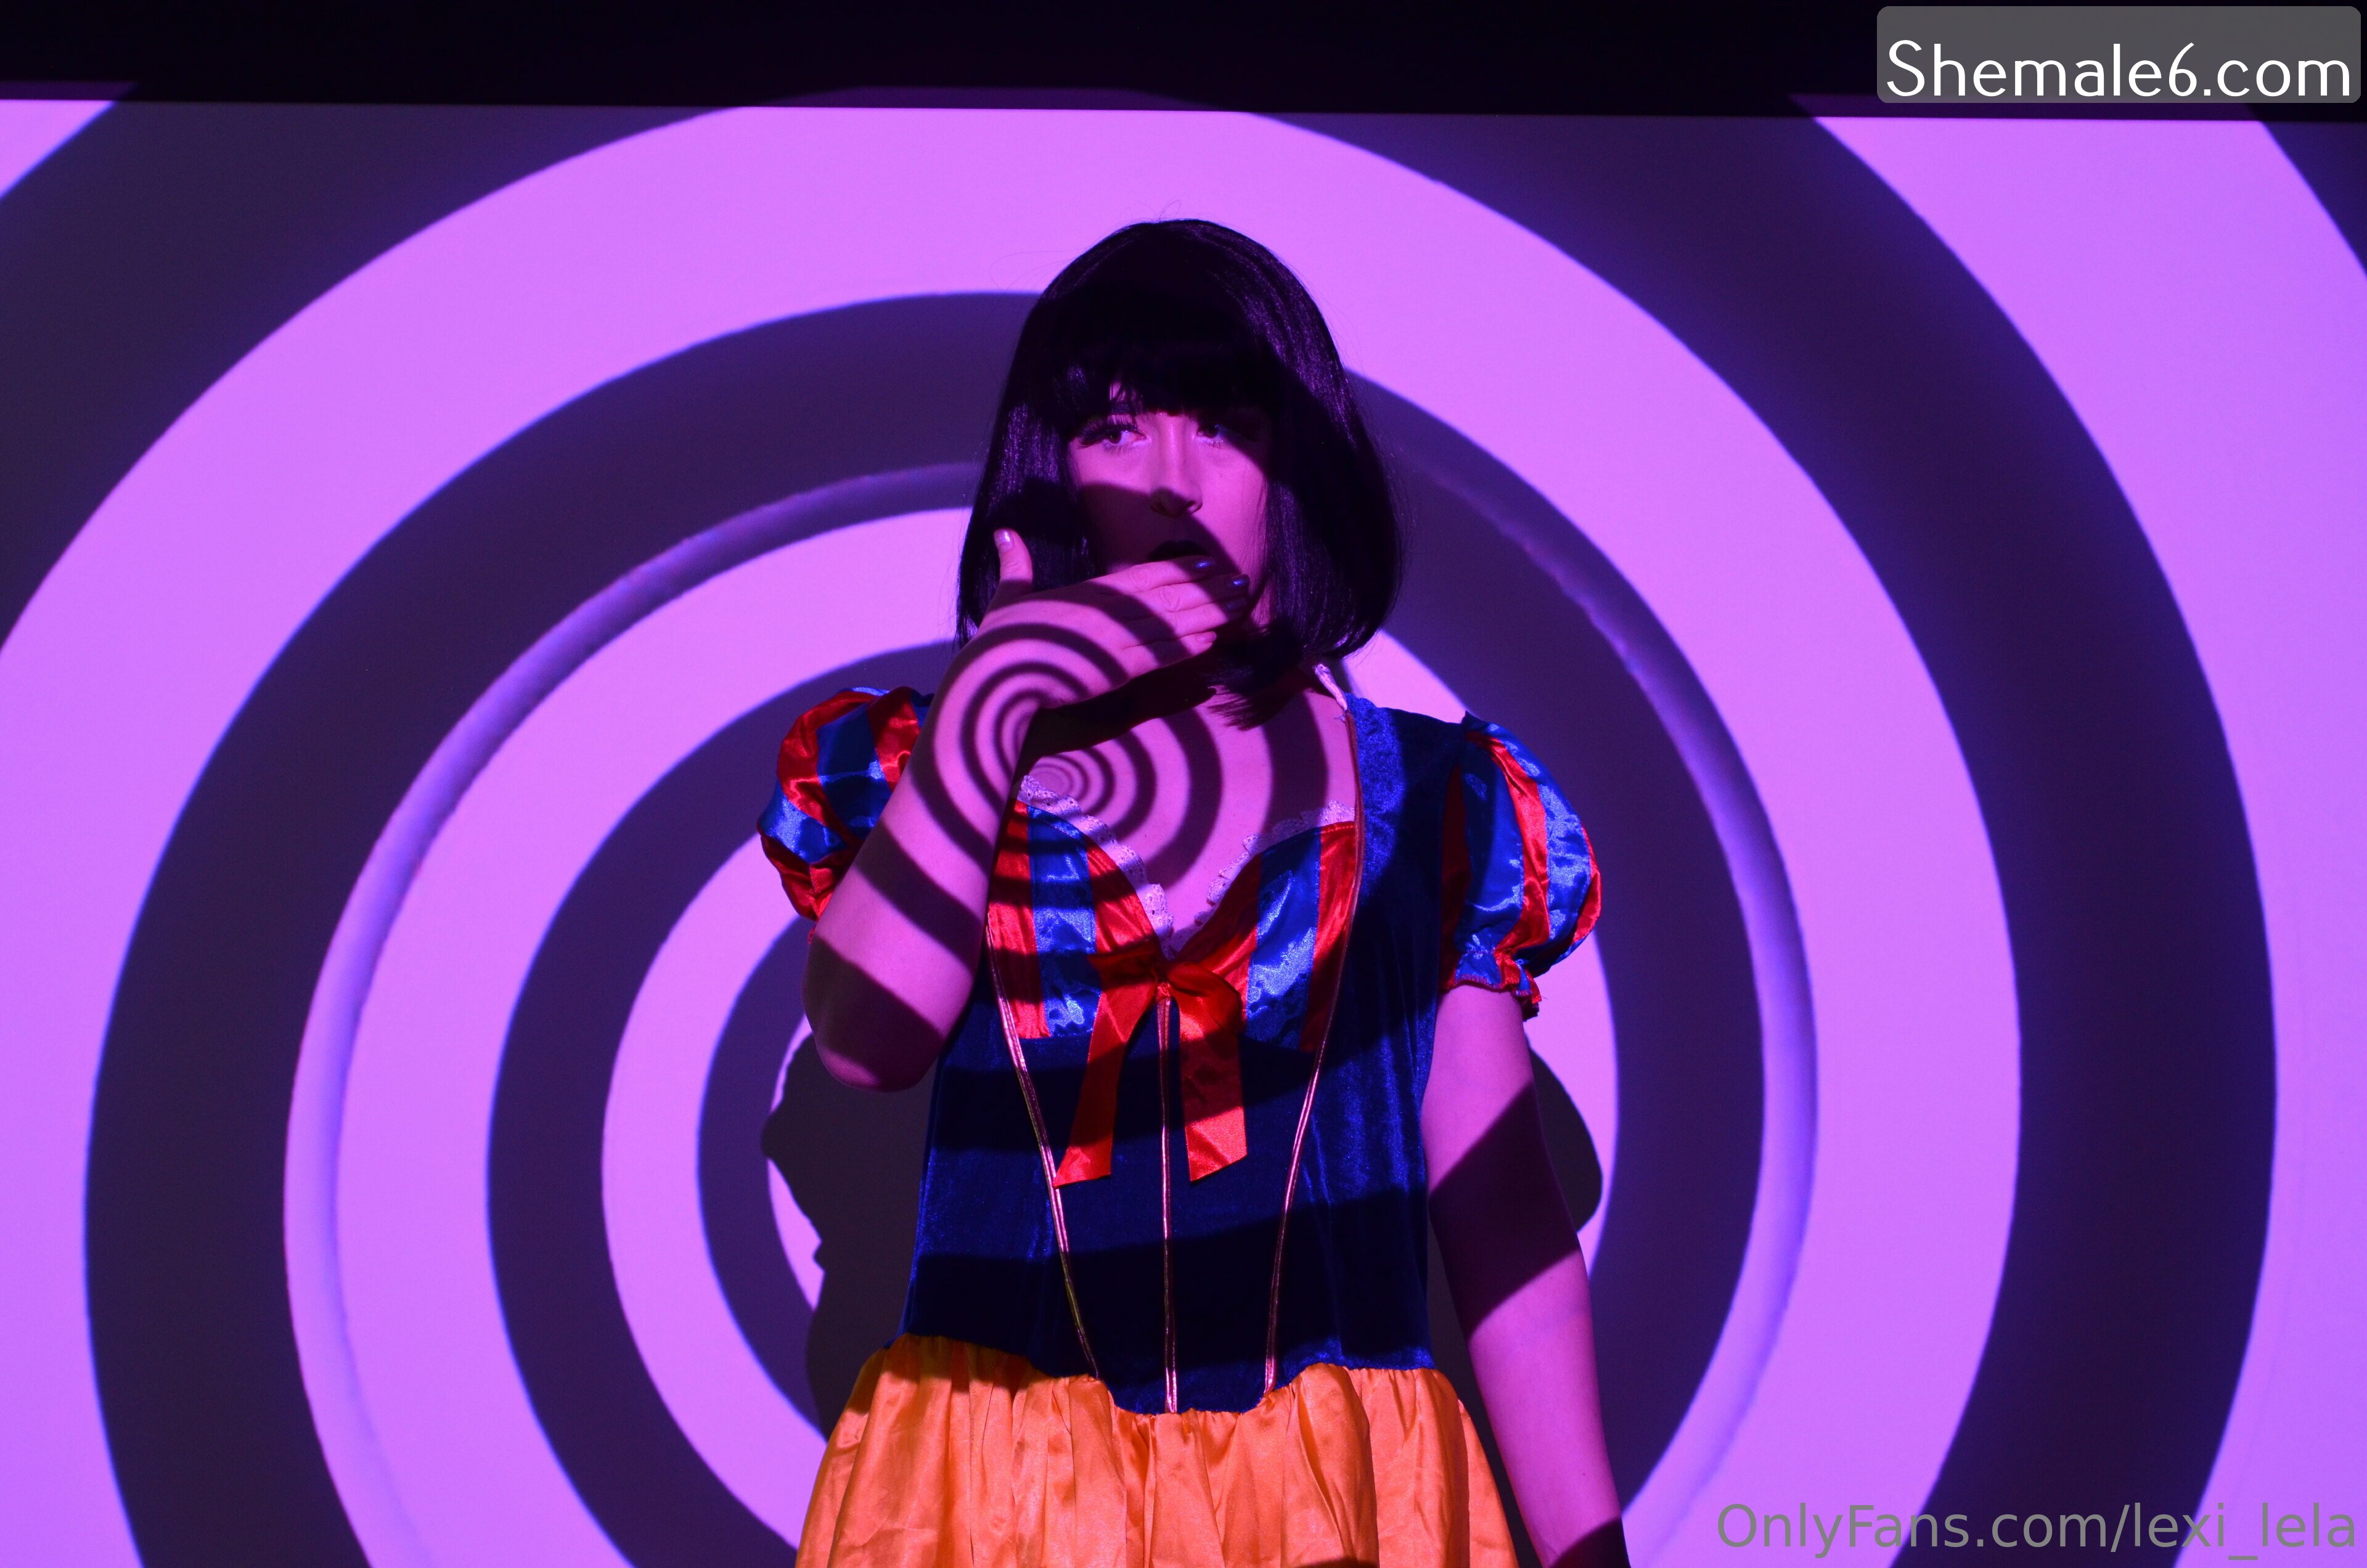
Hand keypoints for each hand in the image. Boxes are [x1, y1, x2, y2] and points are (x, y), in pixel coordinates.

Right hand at [954, 529, 1251, 714]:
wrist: (995, 678)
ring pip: (1172, 622)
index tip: (1209, 566)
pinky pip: (1160, 655)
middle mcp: (1107, 609)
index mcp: (1087, 592)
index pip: (1144, 575)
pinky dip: (1186, 647)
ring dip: (1209, 615)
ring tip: (1239, 607)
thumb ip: (1016, 567)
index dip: (1180, 570)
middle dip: (1208, 590)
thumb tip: (1005, 534)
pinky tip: (1210, 641)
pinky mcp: (1117, 669)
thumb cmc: (999, 641)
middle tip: (1241, 583)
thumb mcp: (1008, 597)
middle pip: (1169, 594)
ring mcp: (1115, 638)